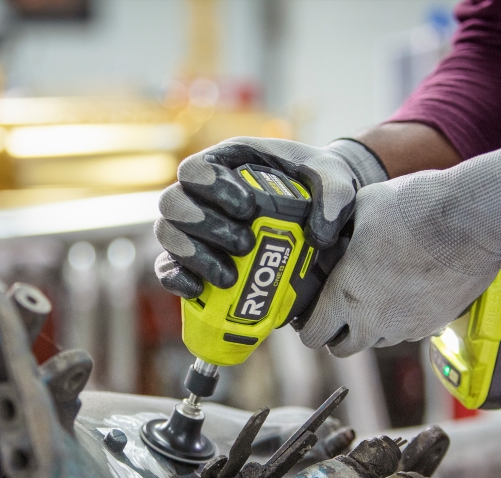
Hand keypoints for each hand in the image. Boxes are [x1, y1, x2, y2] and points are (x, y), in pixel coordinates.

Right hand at [153, 137, 387, 298]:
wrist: (317, 214)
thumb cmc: (316, 187)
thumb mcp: (333, 179)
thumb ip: (333, 195)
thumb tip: (319, 235)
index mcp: (224, 163)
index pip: (196, 169)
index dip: (212, 187)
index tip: (248, 207)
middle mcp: (199, 194)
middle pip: (173, 204)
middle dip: (205, 227)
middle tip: (245, 245)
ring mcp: (191, 228)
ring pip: (168, 236)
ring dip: (194, 257)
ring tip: (230, 277)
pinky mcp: (191, 260)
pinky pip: (167, 269)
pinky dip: (177, 280)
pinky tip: (198, 290)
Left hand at [300, 142, 500, 355]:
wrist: (472, 218)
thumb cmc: (414, 207)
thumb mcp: (361, 207)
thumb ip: (340, 230)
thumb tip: (331, 232)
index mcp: (345, 296)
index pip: (313, 335)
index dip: (307, 326)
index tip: (309, 315)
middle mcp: (373, 321)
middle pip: (342, 348)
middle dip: (337, 333)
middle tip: (340, 310)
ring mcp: (406, 327)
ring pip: (376, 341)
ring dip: (370, 327)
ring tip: (377, 295)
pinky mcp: (435, 325)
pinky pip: (408, 332)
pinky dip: (401, 320)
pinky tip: (407, 292)